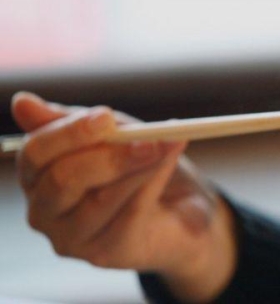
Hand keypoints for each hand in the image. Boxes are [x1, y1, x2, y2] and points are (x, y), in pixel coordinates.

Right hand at [12, 92, 237, 300]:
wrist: (182, 206)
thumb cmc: (140, 165)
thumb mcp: (113, 134)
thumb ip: (75, 121)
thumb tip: (22, 102)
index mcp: (38, 177)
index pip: (34, 154)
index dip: (69, 133)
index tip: (106, 116)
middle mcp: (45, 212)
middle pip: (61, 180)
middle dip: (108, 155)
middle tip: (147, 137)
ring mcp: (72, 238)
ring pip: (100, 199)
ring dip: (139, 167)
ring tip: (168, 144)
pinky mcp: (105, 252)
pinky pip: (130, 213)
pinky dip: (154, 182)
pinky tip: (169, 163)